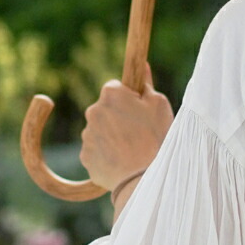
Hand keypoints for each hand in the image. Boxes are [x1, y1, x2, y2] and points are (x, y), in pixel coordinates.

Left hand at [79, 63, 173, 191]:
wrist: (144, 179)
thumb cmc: (156, 137)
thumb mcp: (159, 104)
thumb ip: (146, 83)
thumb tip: (142, 65)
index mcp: (111, 94)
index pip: (114, 88)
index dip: (127, 98)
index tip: (137, 109)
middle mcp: (93, 111)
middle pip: (104, 109)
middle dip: (117, 116)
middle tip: (137, 131)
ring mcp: (87, 135)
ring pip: (100, 130)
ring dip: (111, 136)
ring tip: (132, 150)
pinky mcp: (85, 157)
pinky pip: (96, 150)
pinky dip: (106, 154)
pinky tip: (123, 162)